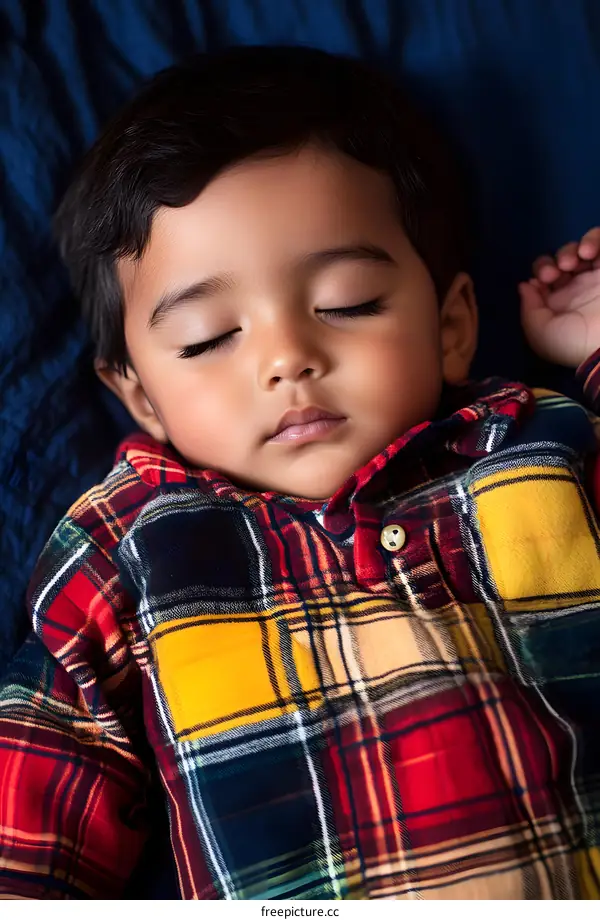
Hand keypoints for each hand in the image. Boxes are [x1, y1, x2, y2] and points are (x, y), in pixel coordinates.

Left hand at [520, 227, 599, 366]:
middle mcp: (577, 289)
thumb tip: (525, 285)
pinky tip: (588, 252)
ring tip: (571, 262)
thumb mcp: (541, 333)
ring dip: (568, 251)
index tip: (539, 282)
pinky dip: (593, 239)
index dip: (538, 275)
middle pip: (557, 262)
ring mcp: (596, 276)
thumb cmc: (574, 340)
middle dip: (549, 264)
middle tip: (553, 273)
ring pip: (578, 249)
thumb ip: (528, 309)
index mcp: (558, 306)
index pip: (543, 280)